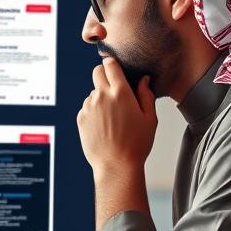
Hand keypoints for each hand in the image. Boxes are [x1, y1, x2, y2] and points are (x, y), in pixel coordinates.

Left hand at [76, 57, 156, 178]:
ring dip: (100, 97)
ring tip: (112, 117)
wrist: (116, 166)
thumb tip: (143, 80)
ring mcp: (89, 107)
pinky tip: (104, 126)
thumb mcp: (150, 118)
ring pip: (92, 92)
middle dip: (104, 75)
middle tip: (114, 88)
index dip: (113, 64)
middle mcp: (101, 96)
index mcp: (120, 92)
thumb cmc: (136, 144)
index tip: (116, 68)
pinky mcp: (81, 118)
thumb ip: (146, 95)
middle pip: (97, 72)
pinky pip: (87, 107)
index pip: (110, 65)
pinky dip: (94, 111)